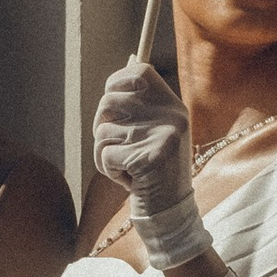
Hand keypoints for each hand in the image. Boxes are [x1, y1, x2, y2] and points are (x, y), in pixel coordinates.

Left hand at [92, 60, 209, 268]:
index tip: (113, 103)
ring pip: (102, 131)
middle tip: (119, 147)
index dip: (116, 83)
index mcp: (174, 106)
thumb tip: (127, 64)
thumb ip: (141, 104)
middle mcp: (171, 117)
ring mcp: (161, 137)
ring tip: (127, 167)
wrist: (171, 213)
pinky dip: (109, 171)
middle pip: (109, 102)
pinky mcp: (148, 159)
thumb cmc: (155, 173)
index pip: (138, 71)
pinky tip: (129, 181)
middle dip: (103, 127)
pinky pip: (105, 155)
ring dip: (104, 154)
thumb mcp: (156, 133)